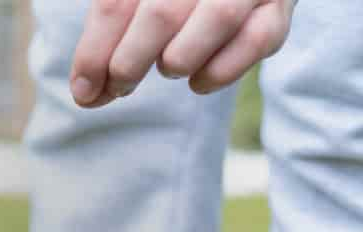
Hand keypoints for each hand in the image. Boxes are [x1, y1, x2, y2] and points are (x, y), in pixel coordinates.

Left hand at [70, 0, 293, 106]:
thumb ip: (111, 27)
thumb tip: (87, 91)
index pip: (116, 2)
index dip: (95, 52)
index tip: (83, 91)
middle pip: (161, 12)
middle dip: (130, 62)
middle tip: (119, 86)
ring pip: (216, 20)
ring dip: (178, 60)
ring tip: (167, 67)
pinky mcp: (278, 6)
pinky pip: (257, 41)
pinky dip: (221, 71)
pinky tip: (197, 81)